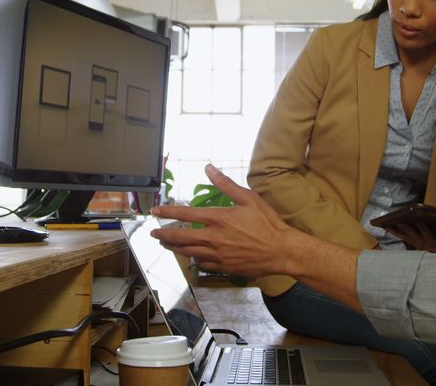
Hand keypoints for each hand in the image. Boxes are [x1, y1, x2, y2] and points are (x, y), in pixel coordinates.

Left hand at [151, 164, 297, 277]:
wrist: (281, 251)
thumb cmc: (267, 223)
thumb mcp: (248, 198)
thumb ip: (225, 184)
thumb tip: (209, 168)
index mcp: (218, 218)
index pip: (185, 214)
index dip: (167, 212)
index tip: (155, 211)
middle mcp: (214, 237)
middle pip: (180, 237)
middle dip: (164, 235)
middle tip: (154, 233)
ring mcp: (217, 254)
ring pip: (187, 252)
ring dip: (173, 248)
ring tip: (165, 244)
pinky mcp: (223, 267)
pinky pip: (201, 263)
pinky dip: (193, 258)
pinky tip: (191, 255)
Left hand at [389, 221, 435, 253]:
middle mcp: (431, 245)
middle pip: (426, 234)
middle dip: (421, 226)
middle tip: (416, 219)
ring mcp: (421, 245)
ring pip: (412, 234)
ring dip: (405, 227)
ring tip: (398, 220)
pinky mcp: (413, 244)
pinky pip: (402, 236)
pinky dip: (394, 230)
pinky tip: (385, 225)